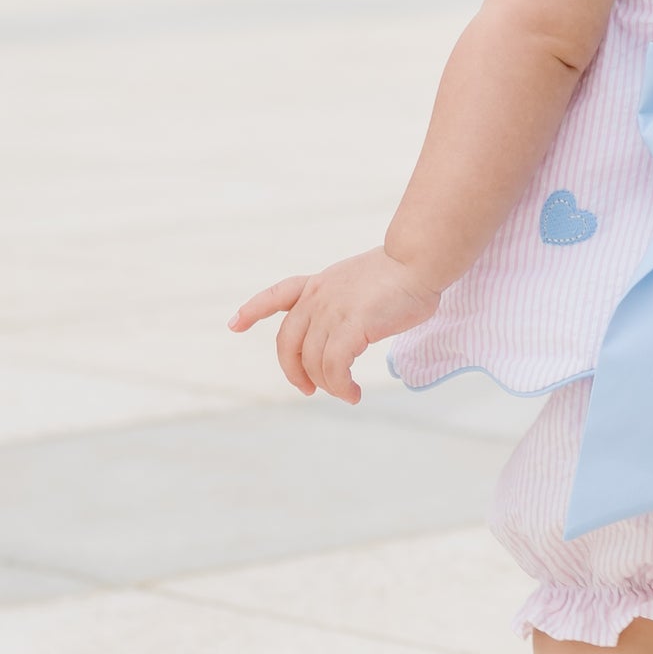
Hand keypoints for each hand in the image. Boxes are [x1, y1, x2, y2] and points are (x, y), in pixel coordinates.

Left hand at [229, 249, 440, 404]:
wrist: (418, 259)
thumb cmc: (402, 273)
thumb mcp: (360, 282)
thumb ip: (344, 303)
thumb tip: (347, 331)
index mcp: (319, 283)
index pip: (277, 295)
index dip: (252, 310)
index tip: (233, 325)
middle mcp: (318, 297)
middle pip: (288, 344)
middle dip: (294, 372)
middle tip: (309, 389)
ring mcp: (332, 310)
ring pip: (314, 362)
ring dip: (328, 385)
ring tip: (347, 394)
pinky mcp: (352, 325)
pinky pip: (335, 368)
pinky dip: (340, 387)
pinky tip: (353, 393)